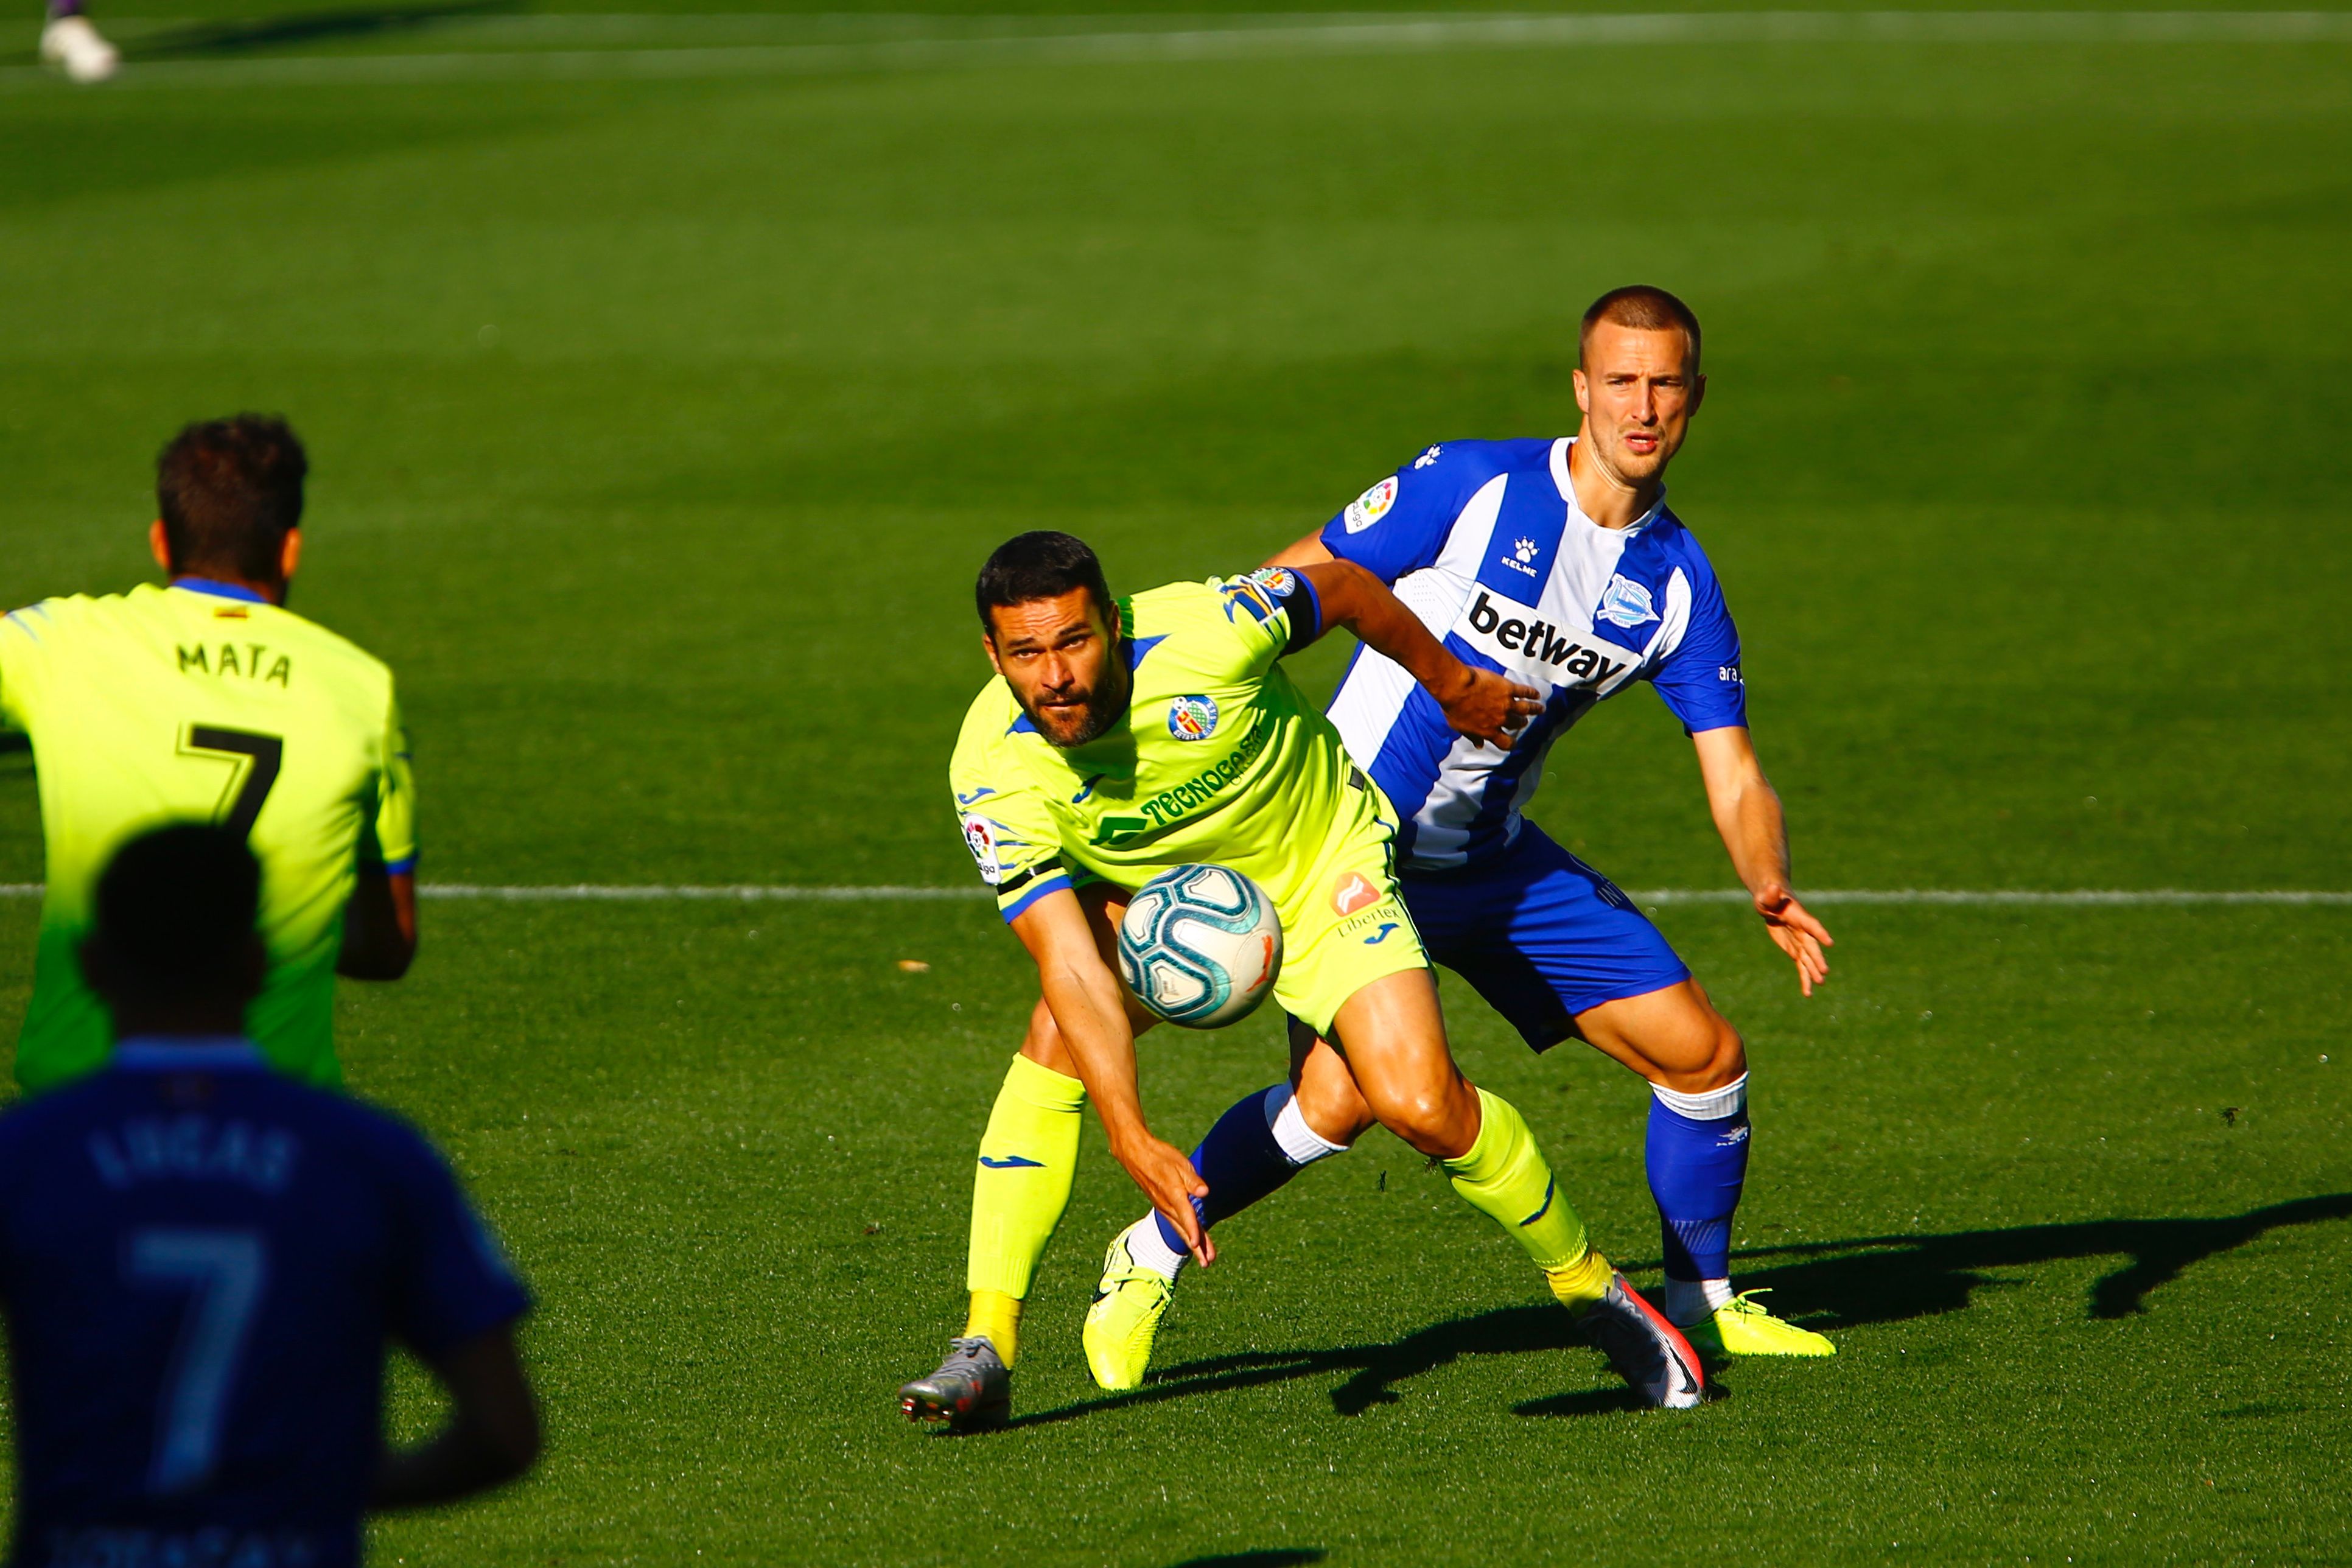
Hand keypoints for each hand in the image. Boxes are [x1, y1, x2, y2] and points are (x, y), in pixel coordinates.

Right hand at [1110, 1132, 1216, 1266]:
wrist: (1136, 1154)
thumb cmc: (1160, 1156)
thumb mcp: (1179, 1163)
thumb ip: (1192, 1180)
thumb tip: (1204, 1192)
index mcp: (1173, 1193)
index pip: (1185, 1215)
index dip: (1192, 1230)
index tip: (1197, 1244)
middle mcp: (1167, 1205)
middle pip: (1184, 1229)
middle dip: (1197, 1247)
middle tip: (1208, 1263)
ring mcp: (1164, 1207)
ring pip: (1180, 1229)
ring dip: (1193, 1244)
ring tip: (1205, 1259)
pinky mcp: (1163, 1206)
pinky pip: (1175, 1223)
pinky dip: (1185, 1234)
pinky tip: (1193, 1241)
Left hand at [1439, 663, 1543, 750]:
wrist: (1456, 688)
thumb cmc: (1453, 707)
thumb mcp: (1460, 726)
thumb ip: (1472, 736)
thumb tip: (1479, 745)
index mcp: (1489, 731)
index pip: (1505, 743)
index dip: (1511, 744)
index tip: (1514, 742)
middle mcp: (1501, 720)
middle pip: (1517, 724)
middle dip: (1521, 723)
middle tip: (1523, 721)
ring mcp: (1506, 704)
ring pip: (1526, 709)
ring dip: (1535, 709)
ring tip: (1541, 709)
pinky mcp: (1508, 688)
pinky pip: (1524, 692)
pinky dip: (1532, 693)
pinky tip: (1536, 694)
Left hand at [1753, 883, 1832, 995]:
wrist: (1773, 905)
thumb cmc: (1769, 897)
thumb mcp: (1766, 896)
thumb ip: (1770, 894)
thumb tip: (1772, 887)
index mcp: (1799, 916)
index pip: (1811, 925)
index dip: (1820, 933)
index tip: (1829, 942)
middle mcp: (1803, 931)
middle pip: (1811, 946)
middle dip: (1817, 959)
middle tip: (1824, 971)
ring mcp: (1801, 943)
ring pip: (1808, 960)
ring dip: (1813, 971)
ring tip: (1820, 983)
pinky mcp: (1796, 951)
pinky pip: (1801, 967)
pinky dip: (1805, 979)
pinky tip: (1808, 993)